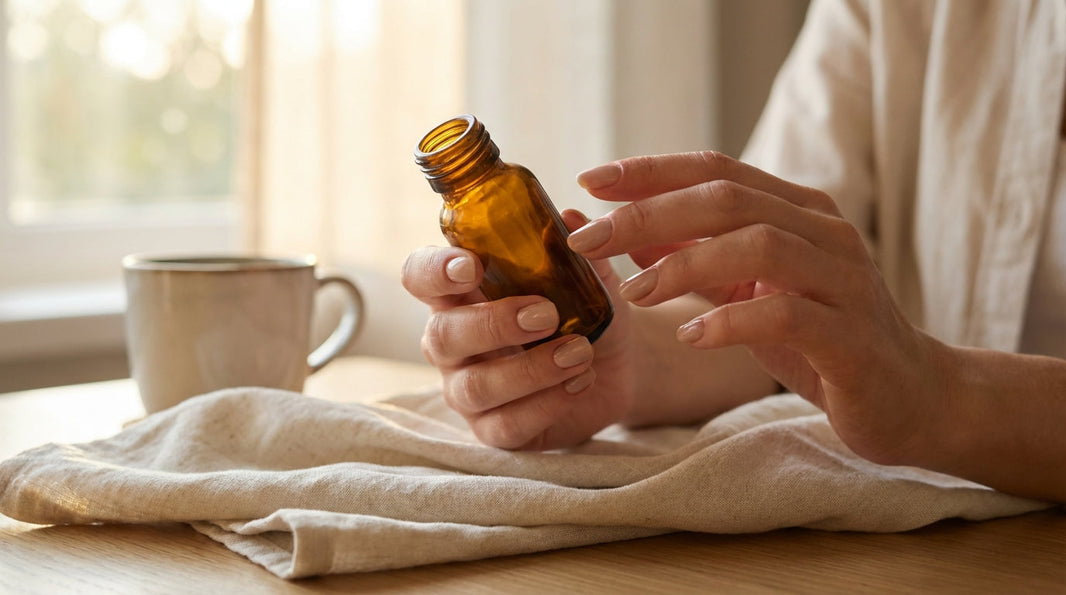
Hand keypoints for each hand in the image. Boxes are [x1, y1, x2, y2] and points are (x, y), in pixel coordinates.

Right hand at [400, 211, 636, 449]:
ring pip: (475, 387)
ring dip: (531, 369)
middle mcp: (452, 343)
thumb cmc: (584, 312)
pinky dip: (547, 403)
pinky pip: (506, 426)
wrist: (616, 366)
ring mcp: (468, 391)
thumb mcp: (587, 279)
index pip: (420, 276)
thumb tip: (571, 218)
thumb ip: (577, 252)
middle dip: (493, 324)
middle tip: (546, 314)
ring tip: (579, 351)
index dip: (434, 271)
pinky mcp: (494, 431)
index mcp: (460, 294)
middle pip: (440, 335)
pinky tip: (580, 381)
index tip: (470, 266)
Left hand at [568, 151, 950, 465]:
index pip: (716, 169)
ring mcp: (844, 279)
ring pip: (759, 244)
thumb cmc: (819, 341)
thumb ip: (694, 258)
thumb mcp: (746, 292)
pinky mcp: (853, 336)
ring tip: (636, 293)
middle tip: (588, 239)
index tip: (590, 180)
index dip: (650, 171)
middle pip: (728, 198)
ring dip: (684, 264)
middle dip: (648, 214)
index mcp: (797, 211)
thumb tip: (624, 235)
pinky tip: (692, 336)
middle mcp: (825, 231)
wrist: (910, 398)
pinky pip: (787, 314)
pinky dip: (731, 321)